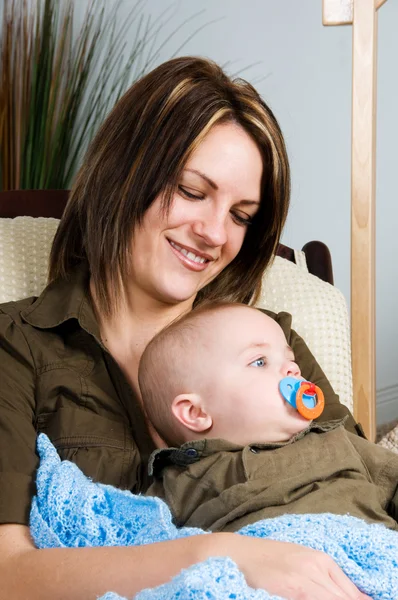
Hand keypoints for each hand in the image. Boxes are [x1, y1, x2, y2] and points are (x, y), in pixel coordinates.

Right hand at [211, 534, 371, 599]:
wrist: (237, 553)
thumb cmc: (267, 558)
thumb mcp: (300, 561)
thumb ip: (323, 578)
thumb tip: (351, 595)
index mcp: (322, 559)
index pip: (352, 592)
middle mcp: (317, 566)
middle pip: (345, 597)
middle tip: (319, 595)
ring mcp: (305, 577)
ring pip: (335, 599)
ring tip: (309, 595)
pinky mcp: (293, 587)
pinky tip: (310, 599)